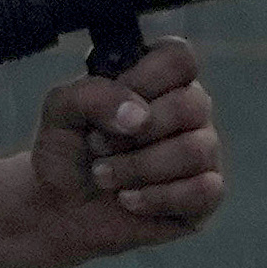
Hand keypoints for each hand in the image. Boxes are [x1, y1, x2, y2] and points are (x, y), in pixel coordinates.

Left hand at [27, 38, 227, 257]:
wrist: (61, 210)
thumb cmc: (67, 154)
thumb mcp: (61, 112)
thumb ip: (92, 95)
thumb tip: (138, 115)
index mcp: (157, 80)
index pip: (179, 57)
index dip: (148, 79)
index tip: (115, 104)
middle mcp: (186, 111)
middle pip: (192, 104)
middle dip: (135, 135)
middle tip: (98, 147)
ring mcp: (201, 152)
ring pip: (196, 150)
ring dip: (139, 168)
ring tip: (104, 177)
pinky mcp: (205, 195)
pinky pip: (206, 190)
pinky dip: (158, 198)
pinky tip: (128, 200)